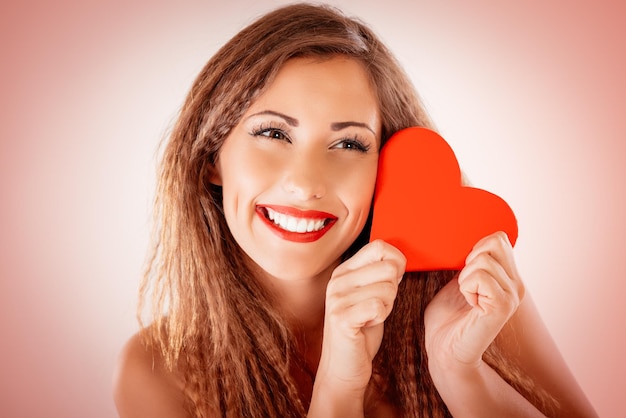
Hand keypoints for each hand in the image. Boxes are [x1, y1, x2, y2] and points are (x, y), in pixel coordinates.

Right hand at [316, 240, 405, 393]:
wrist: (344, 367)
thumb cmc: (361, 330)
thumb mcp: (370, 295)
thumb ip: (380, 275)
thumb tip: (398, 258)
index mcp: (344, 270)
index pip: (379, 246)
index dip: (397, 262)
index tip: (392, 282)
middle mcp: (338, 280)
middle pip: (389, 268)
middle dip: (393, 290)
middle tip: (377, 306)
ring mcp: (337, 298)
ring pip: (388, 289)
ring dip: (387, 307)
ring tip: (369, 317)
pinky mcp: (341, 317)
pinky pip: (379, 306)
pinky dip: (381, 318)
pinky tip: (367, 325)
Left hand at [424, 231, 523, 368]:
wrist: (444, 350)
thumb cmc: (447, 318)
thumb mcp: (458, 280)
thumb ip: (469, 262)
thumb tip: (467, 239)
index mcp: (507, 277)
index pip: (499, 237)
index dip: (475, 248)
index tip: (465, 271)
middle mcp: (516, 285)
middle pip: (494, 242)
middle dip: (470, 259)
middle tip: (466, 285)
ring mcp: (512, 296)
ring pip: (483, 260)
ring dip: (464, 278)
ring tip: (467, 297)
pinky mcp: (502, 307)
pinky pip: (480, 277)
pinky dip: (466, 287)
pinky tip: (469, 305)